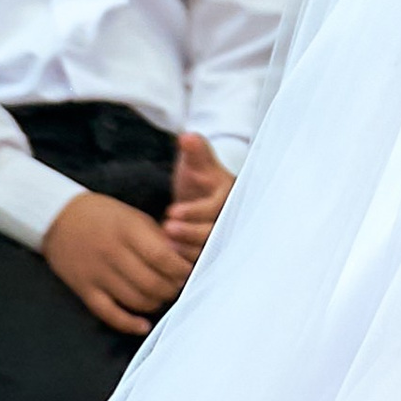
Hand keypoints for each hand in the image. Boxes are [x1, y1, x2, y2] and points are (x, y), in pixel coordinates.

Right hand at [43, 188, 190, 338]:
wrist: (58, 217)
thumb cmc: (103, 216)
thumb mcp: (133, 217)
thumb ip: (157, 239)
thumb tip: (183, 262)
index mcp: (127, 230)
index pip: (162, 257)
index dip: (180, 269)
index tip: (188, 271)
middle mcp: (112, 252)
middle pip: (152, 283)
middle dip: (171, 289)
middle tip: (176, 286)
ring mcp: (97, 273)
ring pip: (135, 300)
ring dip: (155, 303)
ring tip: (160, 296)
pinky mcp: (84, 289)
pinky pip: (109, 313)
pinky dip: (129, 323)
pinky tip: (143, 325)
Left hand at [163, 130, 234, 262]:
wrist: (199, 200)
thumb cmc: (198, 179)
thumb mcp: (196, 162)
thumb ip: (195, 151)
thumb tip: (188, 137)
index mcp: (232, 196)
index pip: (218, 208)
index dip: (196, 212)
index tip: (172, 212)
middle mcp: (234, 219)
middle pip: (216, 234)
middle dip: (190, 234)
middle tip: (166, 229)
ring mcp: (227, 238)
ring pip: (211, 251)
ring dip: (187, 250)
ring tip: (165, 245)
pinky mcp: (216, 253)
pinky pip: (206, 263)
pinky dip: (189, 262)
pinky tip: (171, 257)